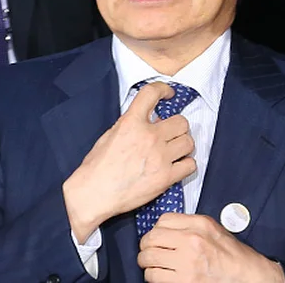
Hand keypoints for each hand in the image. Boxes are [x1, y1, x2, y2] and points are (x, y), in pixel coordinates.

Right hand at [63, 82, 195, 241]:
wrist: (94, 194)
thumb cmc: (98, 167)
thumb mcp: (110, 135)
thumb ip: (131, 123)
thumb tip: (149, 118)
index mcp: (131, 123)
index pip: (152, 93)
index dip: (163, 90)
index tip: (168, 94)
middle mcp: (148, 136)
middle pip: (181, 122)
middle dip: (177, 126)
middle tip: (170, 133)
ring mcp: (159, 157)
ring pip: (189, 142)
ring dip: (183, 145)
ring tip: (173, 150)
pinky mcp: (165, 177)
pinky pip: (190, 165)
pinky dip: (185, 165)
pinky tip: (176, 166)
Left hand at [138, 213, 284, 282]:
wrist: (247, 276)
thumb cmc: (231, 255)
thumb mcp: (213, 229)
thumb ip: (189, 224)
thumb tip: (163, 228)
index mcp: (199, 224)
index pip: (162, 220)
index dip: (156, 230)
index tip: (156, 238)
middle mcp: (192, 240)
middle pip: (151, 238)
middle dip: (146, 247)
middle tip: (149, 252)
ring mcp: (188, 262)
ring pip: (148, 258)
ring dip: (147, 263)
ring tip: (154, 265)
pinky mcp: (184, 282)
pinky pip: (154, 276)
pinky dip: (153, 277)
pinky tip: (161, 276)